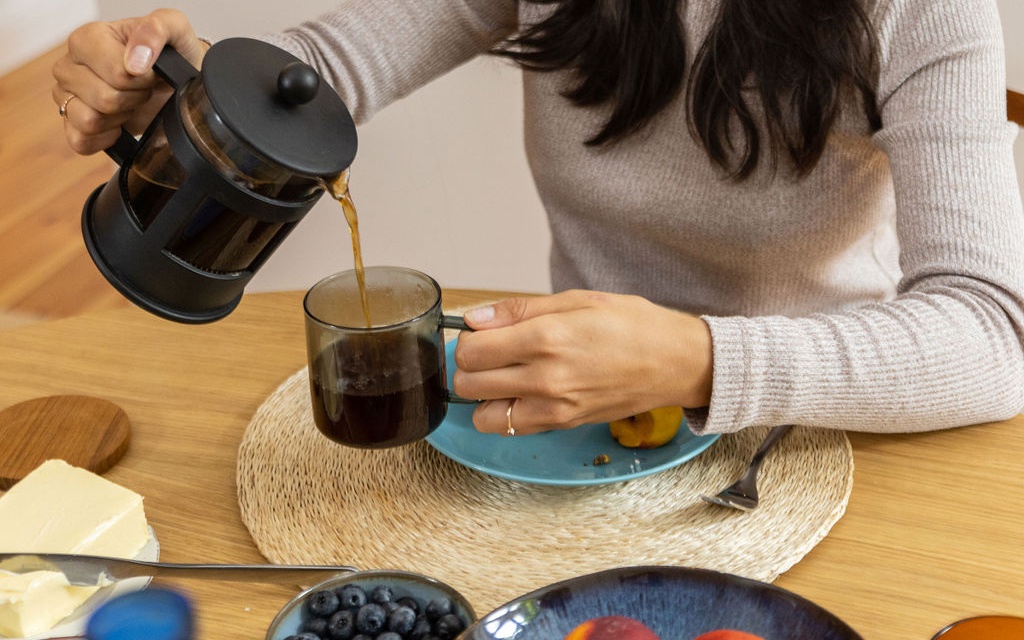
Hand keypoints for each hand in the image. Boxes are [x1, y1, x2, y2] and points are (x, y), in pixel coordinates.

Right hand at [51, 9, 209, 154]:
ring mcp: (66, 96)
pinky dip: (106, 138)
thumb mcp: (174, 28)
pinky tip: (120, 124)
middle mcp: (70, 66)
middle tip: (142, 89)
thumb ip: (156, 30)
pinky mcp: (71, 124)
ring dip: (120, 117)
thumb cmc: (170, 53)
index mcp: (87, 39)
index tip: (152, 73)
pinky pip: (80, 141)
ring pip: (89, 121)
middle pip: (104, 99)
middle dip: (135, 98)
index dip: (143, 79)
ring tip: (130, 103)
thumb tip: (136, 61)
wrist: (176, 80)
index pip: (116, 73)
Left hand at [453, 290, 712, 435]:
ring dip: (483, 394)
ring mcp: (553, 408)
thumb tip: (476, 319)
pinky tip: (522, 392)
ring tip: (503, 375)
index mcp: (546, 338)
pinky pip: (511, 428)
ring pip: (482, 414)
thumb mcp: (576, 300)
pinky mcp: (562, 425)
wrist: (676, 362)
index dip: (468, 338)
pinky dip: (505, 413)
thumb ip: (519, 311)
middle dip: (470, 364)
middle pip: (468, 382)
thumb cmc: (633, 325)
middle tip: (490, 351)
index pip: (471, 349)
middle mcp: (545, 378)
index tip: (481, 331)